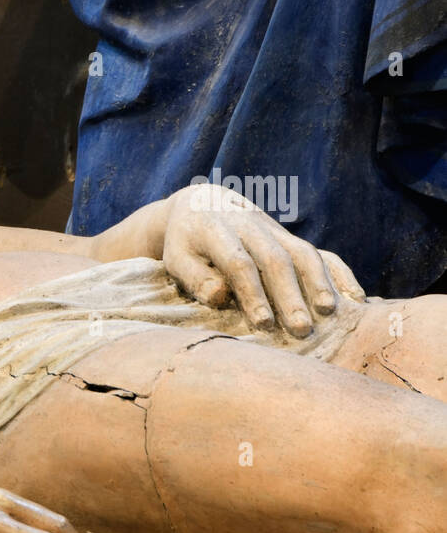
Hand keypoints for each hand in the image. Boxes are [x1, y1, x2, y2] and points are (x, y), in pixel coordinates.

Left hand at [161, 184, 364, 337]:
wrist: (202, 203)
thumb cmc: (185, 242)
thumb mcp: (177, 258)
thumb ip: (196, 277)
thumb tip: (220, 296)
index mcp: (217, 231)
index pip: (240, 262)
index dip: (253, 292)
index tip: (263, 322)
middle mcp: (250, 226)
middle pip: (276, 259)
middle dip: (290, 295)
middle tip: (300, 328)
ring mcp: (274, 229)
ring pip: (301, 252)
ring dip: (318, 282)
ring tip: (328, 312)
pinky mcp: (289, 236)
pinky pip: (319, 251)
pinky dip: (338, 272)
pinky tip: (355, 296)